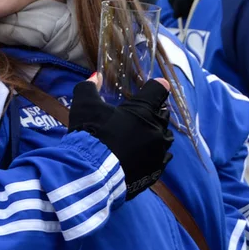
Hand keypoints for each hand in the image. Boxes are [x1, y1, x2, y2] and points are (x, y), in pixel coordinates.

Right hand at [70, 75, 173, 199]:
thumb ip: (89, 87)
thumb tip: (95, 76)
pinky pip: (160, 160)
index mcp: (144, 111)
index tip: (155, 85)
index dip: (156, 86)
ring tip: (140, 136)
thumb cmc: (90, 133)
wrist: (91, 173)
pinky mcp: (155, 172)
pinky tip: (141, 155)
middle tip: (138, 115)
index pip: (158, 90)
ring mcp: (158, 153)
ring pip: (164, 139)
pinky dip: (153, 155)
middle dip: (153, 113)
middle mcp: (157, 131)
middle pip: (163, 115)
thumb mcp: (84, 105)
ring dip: (155, 135)